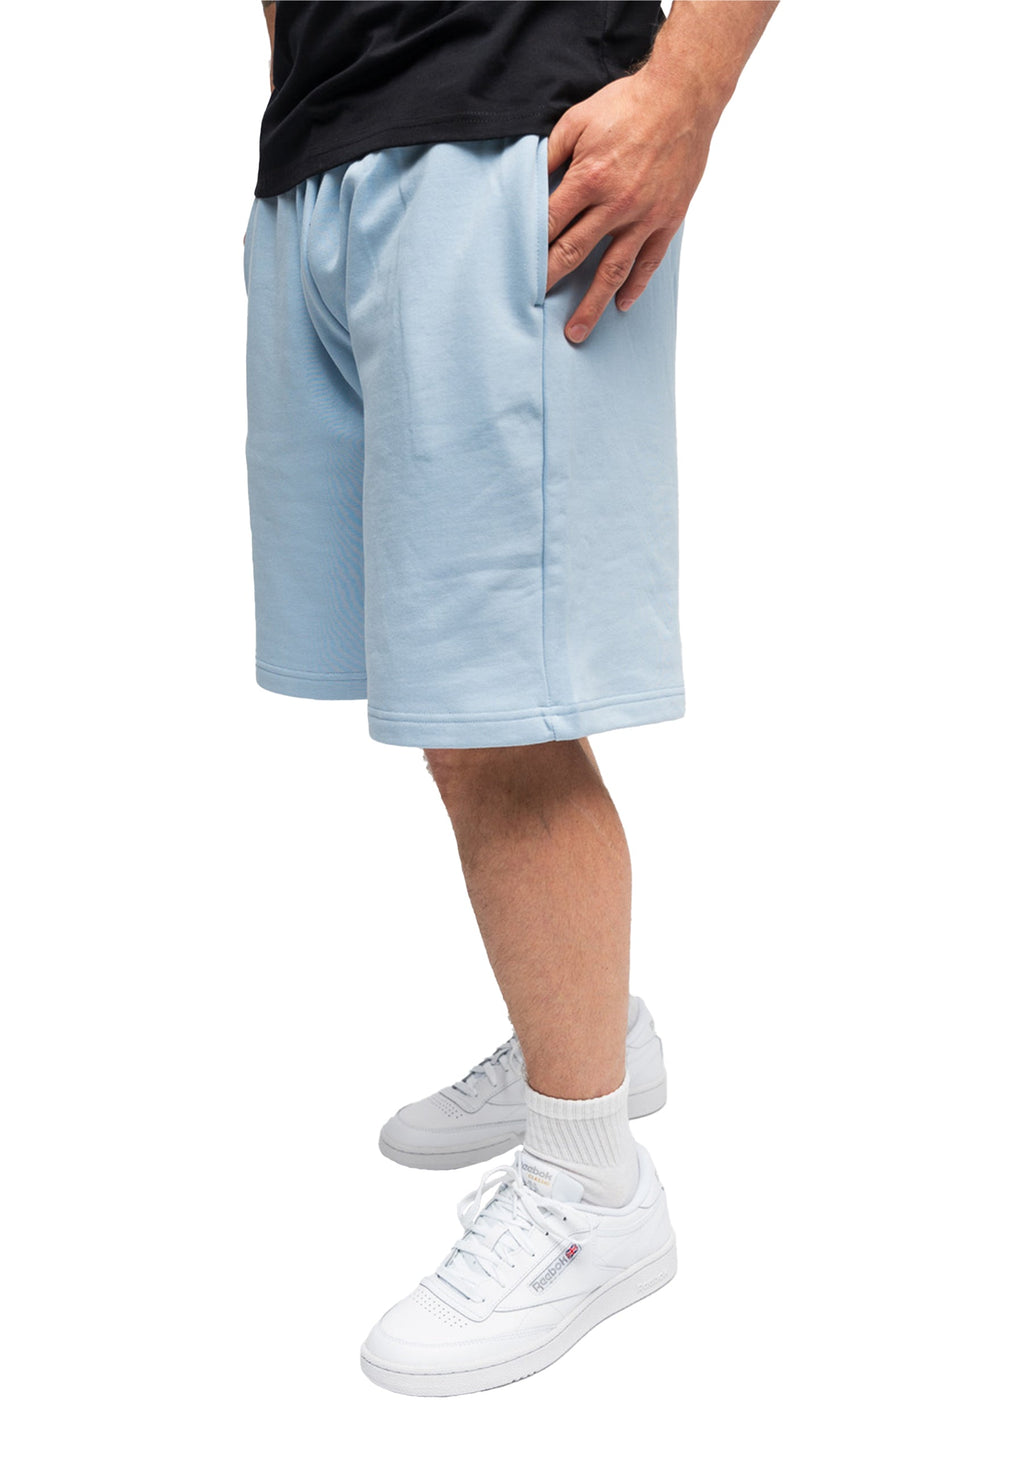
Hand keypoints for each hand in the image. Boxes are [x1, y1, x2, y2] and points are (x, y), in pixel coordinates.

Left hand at [545, 71, 715, 343]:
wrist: (683, 96)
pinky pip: (649, 261)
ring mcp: (644, 216)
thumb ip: (553, 154)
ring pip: (612, 271)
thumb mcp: (579, 119)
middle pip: (574, 254)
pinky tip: (622, 305)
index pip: (550, 225)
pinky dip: (635, 286)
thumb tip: (532, 182)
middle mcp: (615, 204)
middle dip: (550, 283)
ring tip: (576, 332)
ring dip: (592, 304)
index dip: (530, 248)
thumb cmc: (628, 104)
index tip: (515, 272)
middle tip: (532, 311)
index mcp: (589, 179)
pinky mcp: (668, 219)